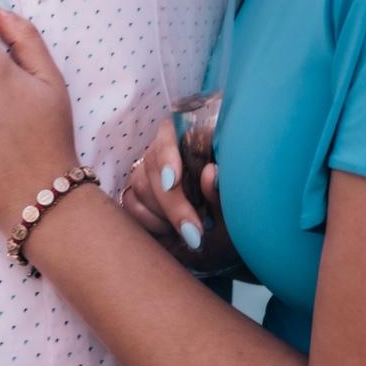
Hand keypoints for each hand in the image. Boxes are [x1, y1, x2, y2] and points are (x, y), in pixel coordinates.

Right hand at [120, 118, 245, 278]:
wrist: (222, 234)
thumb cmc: (231, 211)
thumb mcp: (233, 204)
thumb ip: (222, 189)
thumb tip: (211, 174)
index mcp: (192, 139)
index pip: (170, 132)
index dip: (168, 154)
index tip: (173, 181)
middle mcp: (166, 149)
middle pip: (154, 163)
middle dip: (173, 203)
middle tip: (194, 232)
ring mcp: (147, 169)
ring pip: (141, 185)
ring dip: (164, 214)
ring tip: (190, 233)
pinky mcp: (135, 192)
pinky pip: (132, 205)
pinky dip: (152, 222)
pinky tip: (171, 230)